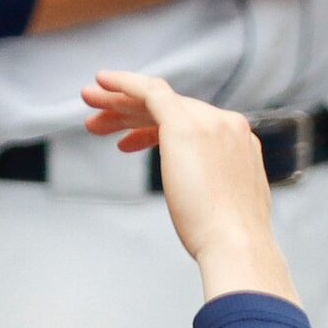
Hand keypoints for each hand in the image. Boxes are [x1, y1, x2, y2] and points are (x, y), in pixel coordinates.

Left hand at [81, 72, 295, 303]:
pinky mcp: (185, 124)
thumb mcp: (223, 209)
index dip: (152, 130)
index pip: (190, 126)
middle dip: (130, 114)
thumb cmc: (227, 242)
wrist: (235, 246)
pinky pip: (151, 92)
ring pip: (156, 101)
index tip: (128, 139)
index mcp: (239, 144)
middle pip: (171, 110)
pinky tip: (102, 82)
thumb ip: (214, 192)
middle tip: (97, 121)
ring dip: (120, 105)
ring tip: (89, 112)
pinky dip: (125, 84)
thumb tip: (203, 202)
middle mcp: (227, 125)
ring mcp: (209, 122)